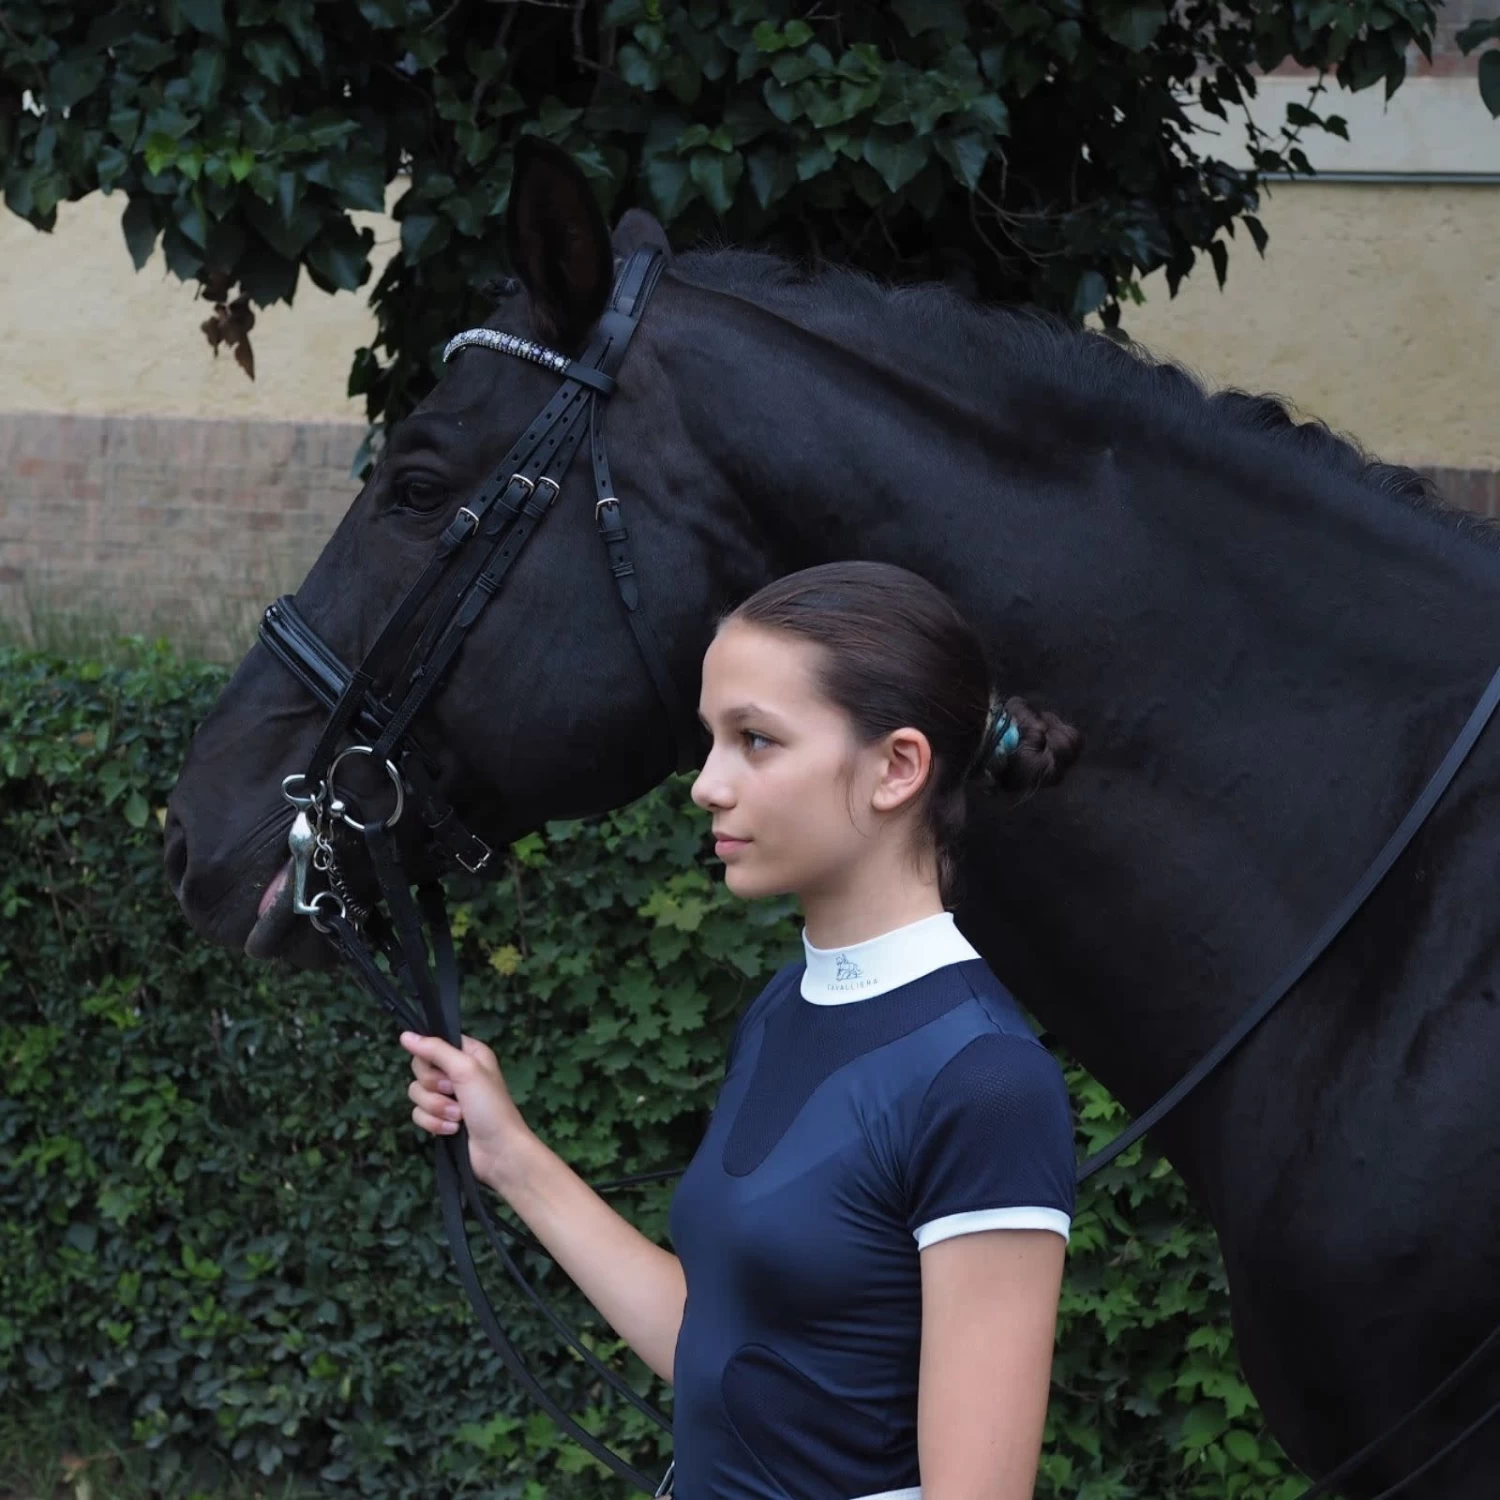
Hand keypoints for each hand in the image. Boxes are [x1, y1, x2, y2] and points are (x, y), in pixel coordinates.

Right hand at [400, 1029, 536, 1192]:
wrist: (498, 1151)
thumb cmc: (489, 1106)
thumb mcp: (466, 1070)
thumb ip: (435, 1050)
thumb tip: (405, 1035)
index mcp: (468, 1053)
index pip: (433, 1043)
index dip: (432, 1057)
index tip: (442, 1069)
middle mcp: (457, 1071)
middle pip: (420, 1069)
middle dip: (434, 1087)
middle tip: (453, 1093)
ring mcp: (448, 1097)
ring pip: (417, 1093)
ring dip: (437, 1108)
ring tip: (458, 1117)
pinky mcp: (440, 1118)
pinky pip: (419, 1114)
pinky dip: (434, 1123)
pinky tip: (453, 1130)